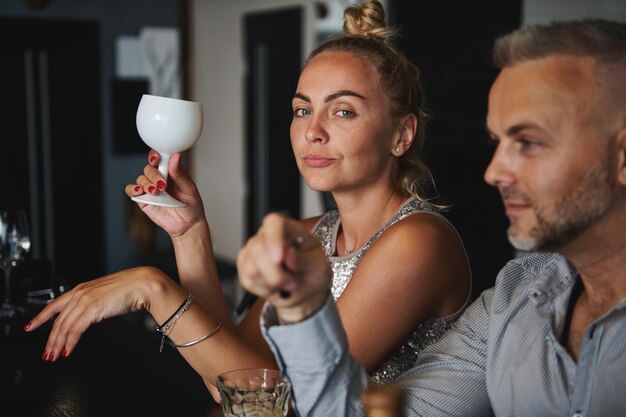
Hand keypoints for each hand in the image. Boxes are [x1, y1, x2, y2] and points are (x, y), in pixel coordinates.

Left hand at [24, 266, 168, 360]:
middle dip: (50, 339)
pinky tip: (68, 349)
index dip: (41, 317)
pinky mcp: (93, 309)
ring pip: (64, 326)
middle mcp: (80, 293)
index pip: (54, 304)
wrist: (143, 284)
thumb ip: (93, 302)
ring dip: (58, 343)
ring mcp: (85, 300)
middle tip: (46, 353)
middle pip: (58, 320)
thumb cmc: (129, 289)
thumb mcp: (105, 294)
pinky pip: (75, 329)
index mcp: (81, 289)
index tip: (31, 326)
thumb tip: (88, 315)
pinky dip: (70, 342)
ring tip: (55, 355)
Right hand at [125, 150, 205, 236]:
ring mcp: (150, 188)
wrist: (187, 225)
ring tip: (156, 191)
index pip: (160, 157)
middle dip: (154, 174)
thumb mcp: (189, 189)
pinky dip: (133, 189)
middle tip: (162, 184)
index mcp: (171, 171)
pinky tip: (141, 191)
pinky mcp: (143, 199)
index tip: (157, 158)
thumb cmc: (191, 206)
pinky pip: (131, 190)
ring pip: (141, 178)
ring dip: (147, 183)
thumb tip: (176, 156)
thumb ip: (180, 174)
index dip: (156, 155)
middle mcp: (159, 178)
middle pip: (149, 168)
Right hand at [237, 213, 330, 323]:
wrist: (305, 288)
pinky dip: (265, 290)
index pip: (274, 223)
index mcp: (288, 228)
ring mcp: (252, 250)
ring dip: (272, 283)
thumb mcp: (318, 265)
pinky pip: (248, 281)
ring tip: (286, 283)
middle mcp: (266, 235)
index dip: (273, 239)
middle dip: (276, 274)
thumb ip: (304, 259)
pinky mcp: (244, 267)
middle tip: (293, 283)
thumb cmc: (313, 270)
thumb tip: (288, 253)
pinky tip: (275, 286)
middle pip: (258, 250)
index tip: (278, 259)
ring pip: (251, 269)